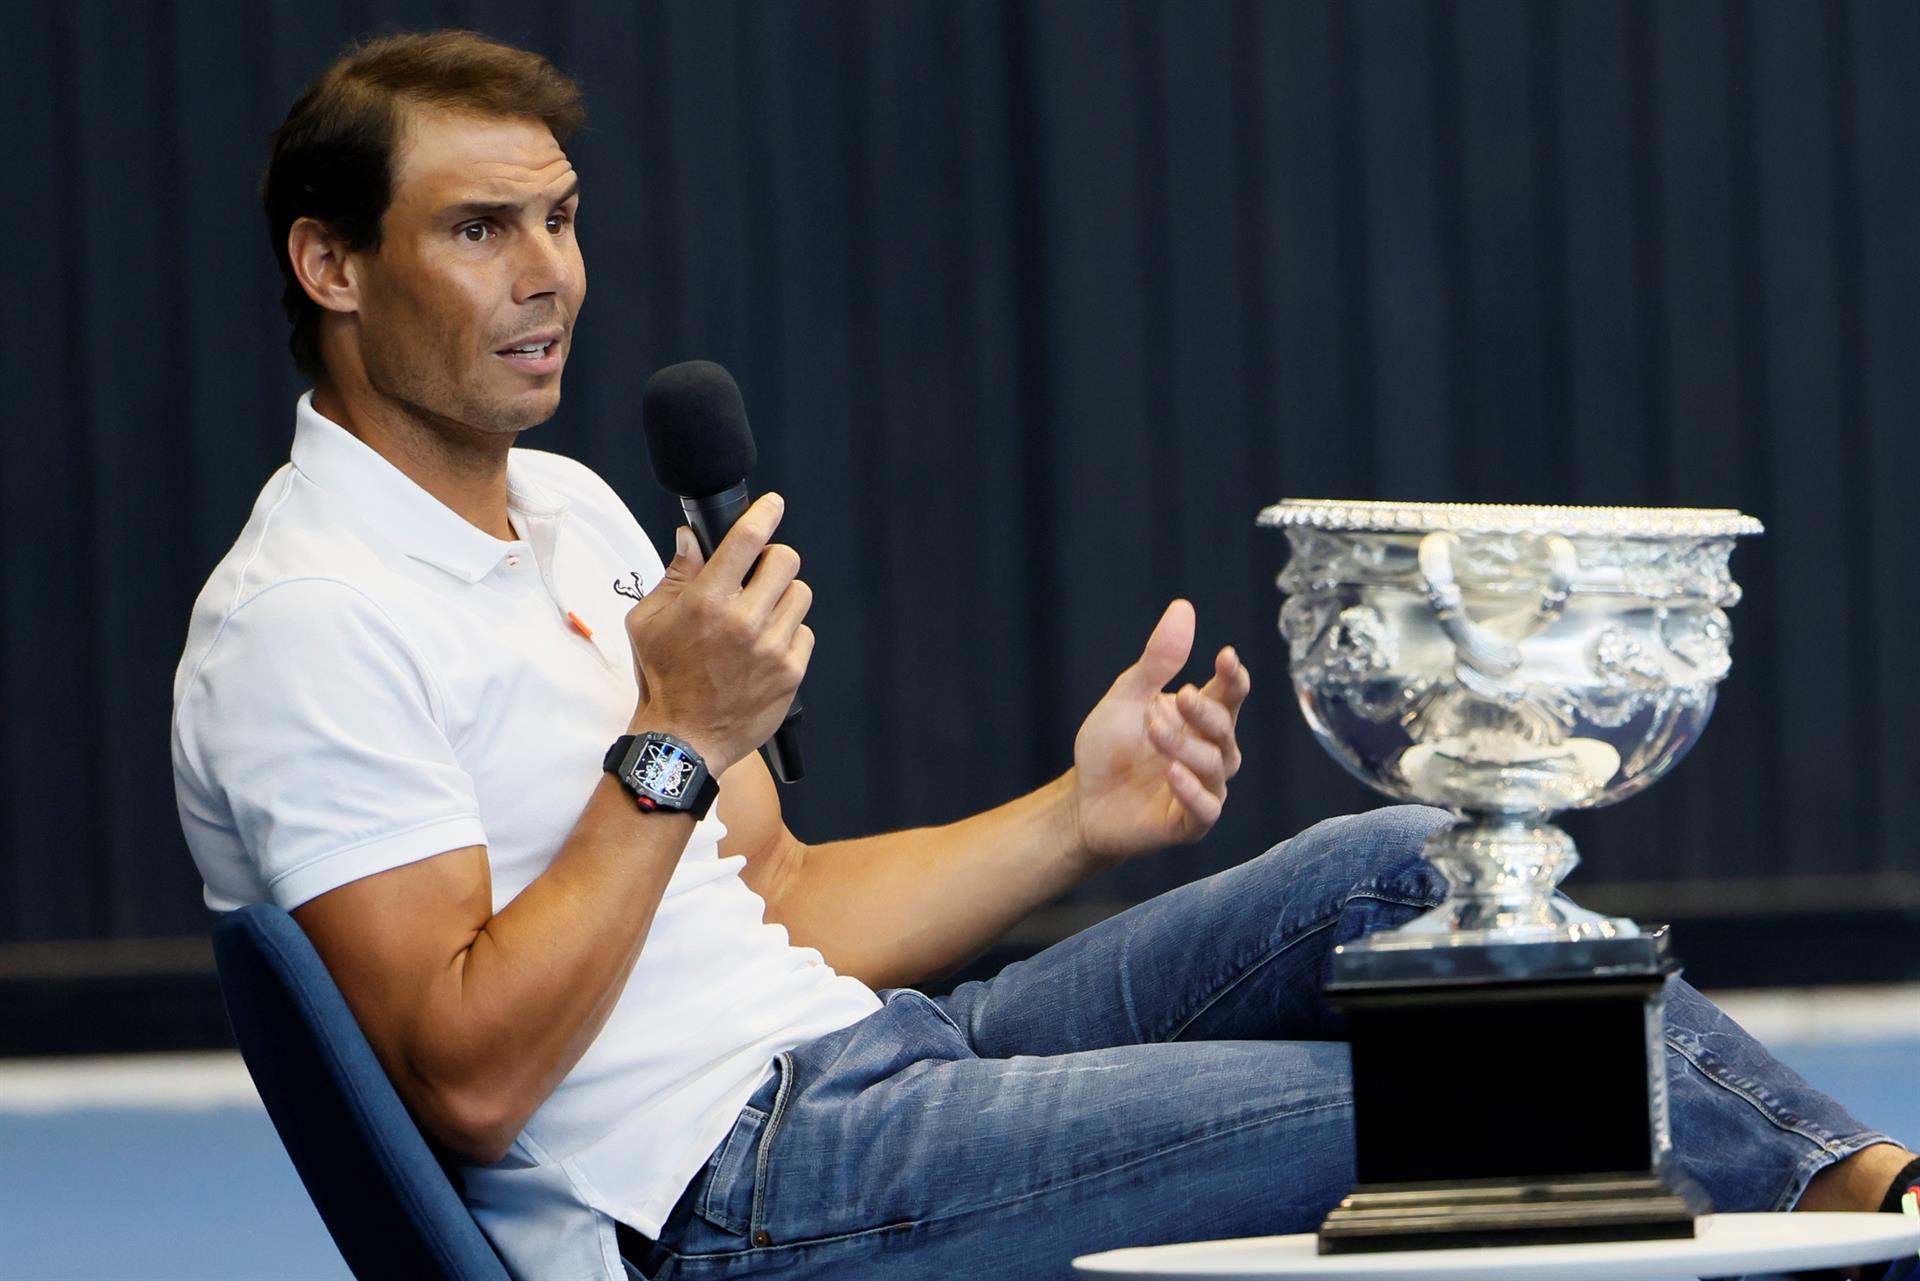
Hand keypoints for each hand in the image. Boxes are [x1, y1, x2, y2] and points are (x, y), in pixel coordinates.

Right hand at [623, 494, 812, 772]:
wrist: (683, 739)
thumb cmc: (663, 679)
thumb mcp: (649, 622)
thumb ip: (675, 576)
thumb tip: (691, 539)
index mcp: (706, 602)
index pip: (746, 540)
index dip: (764, 514)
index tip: (772, 505)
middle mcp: (744, 620)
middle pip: (786, 560)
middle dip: (773, 561)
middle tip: (758, 575)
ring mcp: (772, 647)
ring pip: (799, 595)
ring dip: (781, 598)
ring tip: (759, 617)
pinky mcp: (791, 671)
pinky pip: (804, 632)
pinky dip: (788, 634)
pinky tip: (765, 648)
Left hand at [1068, 600, 1250, 864]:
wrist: (1082, 801)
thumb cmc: (1110, 747)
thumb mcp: (1128, 696)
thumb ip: (1157, 660)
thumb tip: (1183, 608)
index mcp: (1200, 720)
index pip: (1231, 695)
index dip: (1234, 677)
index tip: (1226, 657)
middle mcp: (1210, 753)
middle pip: (1225, 730)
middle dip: (1205, 712)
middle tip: (1179, 696)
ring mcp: (1202, 789)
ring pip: (1214, 767)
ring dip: (1187, 745)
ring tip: (1154, 728)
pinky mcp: (1188, 823)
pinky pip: (1204, 809)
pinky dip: (1193, 792)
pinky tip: (1173, 774)